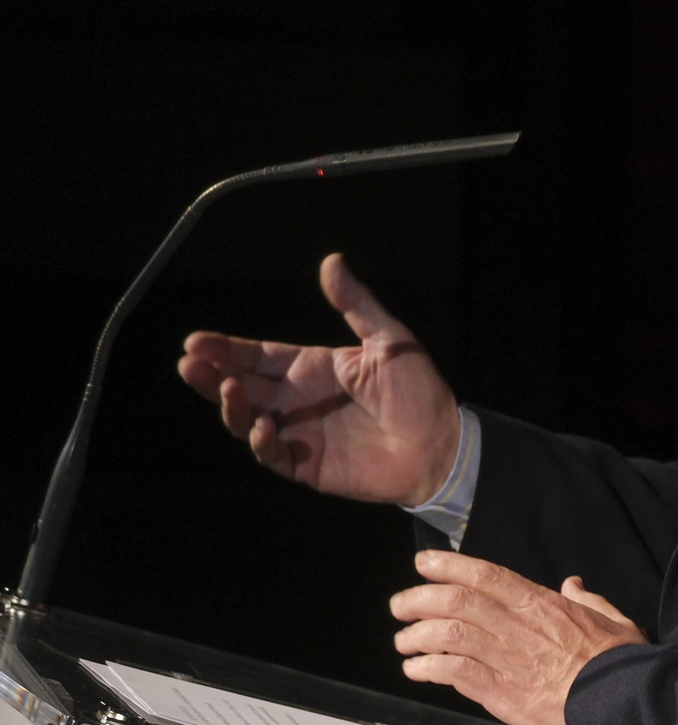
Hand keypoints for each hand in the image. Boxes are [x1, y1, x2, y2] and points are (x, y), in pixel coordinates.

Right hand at [178, 253, 458, 505]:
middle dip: (212, 376)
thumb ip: (356, 304)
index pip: (259, 355)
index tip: (196, 342)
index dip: (226, 348)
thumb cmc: (418, 391)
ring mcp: (300, 432)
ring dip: (232, 406)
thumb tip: (331, 260)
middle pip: (242, 386)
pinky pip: (272, 455)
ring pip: (247, 419)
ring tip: (229, 389)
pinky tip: (262, 427)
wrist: (440, 444)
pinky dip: (262, 442)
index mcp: (313, 368)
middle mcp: (299, 399)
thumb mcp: (388, 340)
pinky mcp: (307, 464)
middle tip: (189, 364)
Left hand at [390, 550, 648, 724]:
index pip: (487, 576)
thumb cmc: (615, 659)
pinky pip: (454, 672)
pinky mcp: (500, 691)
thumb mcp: (611, 617)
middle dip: (420, 599)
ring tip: (403, 642)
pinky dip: (429, 668)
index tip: (424, 563)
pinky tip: (416, 669)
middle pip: (458, 601)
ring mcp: (506, 658)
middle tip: (400, 605)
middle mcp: (518, 626)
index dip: (451, 565)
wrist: (617, 698)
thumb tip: (573, 584)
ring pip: (449, 634)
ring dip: (418, 635)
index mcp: (541, 604)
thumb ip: (587, 598)